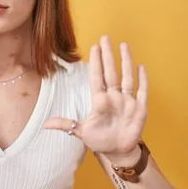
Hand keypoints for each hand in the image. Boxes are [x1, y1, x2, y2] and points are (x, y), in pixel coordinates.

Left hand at [44, 36, 147, 164]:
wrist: (117, 151)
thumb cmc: (99, 140)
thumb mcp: (80, 132)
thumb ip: (65, 125)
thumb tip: (45, 124)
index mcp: (99, 101)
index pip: (96, 77)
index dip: (96, 63)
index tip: (94, 47)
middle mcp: (113, 97)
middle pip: (111, 72)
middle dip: (108, 55)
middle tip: (105, 37)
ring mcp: (127, 102)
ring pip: (127, 77)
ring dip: (126, 62)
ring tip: (123, 45)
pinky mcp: (139, 110)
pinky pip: (142, 92)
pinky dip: (142, 80)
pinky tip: (141, 66)